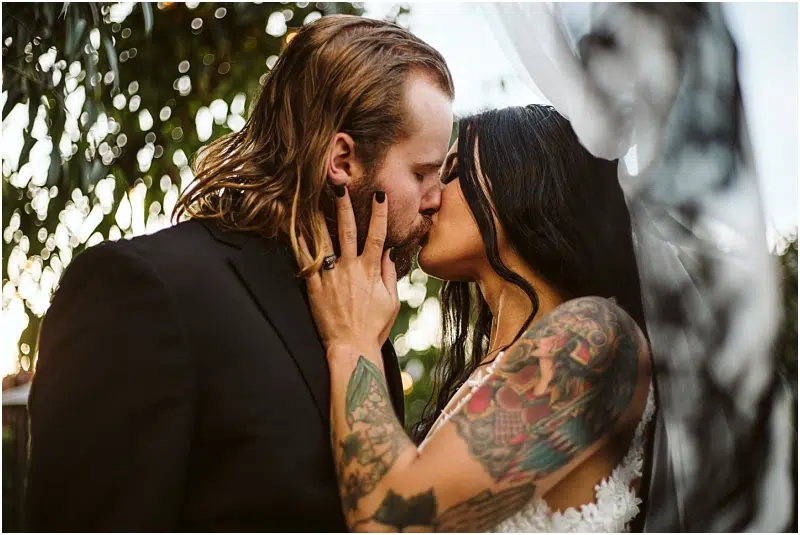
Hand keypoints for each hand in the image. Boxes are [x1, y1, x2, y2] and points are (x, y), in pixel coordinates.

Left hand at [297, 187, 399, 354]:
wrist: (351, 349)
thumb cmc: (374, 327)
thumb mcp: (390, 301)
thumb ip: (387, 274)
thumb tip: (387, 252)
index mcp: (370, 271)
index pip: (377, 235)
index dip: (379, 213)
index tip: (379, 194)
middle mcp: (350, 269)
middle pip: (347, 230)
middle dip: (344, 206)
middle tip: (339, 186)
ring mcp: (331, 277)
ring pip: (324, 241)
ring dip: (319, 219)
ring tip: (313, 200)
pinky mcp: (314, 288)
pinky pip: (306, 262)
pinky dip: (300, 245)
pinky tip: (294, 230)